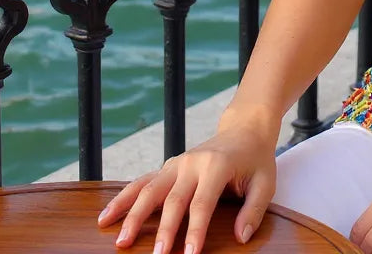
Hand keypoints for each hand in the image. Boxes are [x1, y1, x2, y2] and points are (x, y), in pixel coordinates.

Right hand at [97, 112, 278, 253]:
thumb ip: (253, 210)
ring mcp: (177, 163)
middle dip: (163, 231)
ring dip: (133, 215)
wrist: (244, 130)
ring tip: (120, 240)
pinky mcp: (168, 167)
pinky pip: (142, 182)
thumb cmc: (255, 160)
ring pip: (149, 189)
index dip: (194, 231)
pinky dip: (123, 198)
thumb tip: (241, 237)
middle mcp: (192, 162)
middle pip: (172, 199)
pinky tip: (106, 216)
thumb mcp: (265, 183)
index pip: (202, 203)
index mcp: (217, 166)